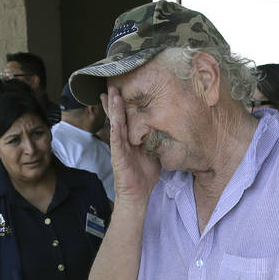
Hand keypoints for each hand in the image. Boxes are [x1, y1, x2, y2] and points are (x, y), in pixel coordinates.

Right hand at [101, 85, 160, 204]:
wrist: (137, 195)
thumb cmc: (144, 176)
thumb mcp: (153, 153)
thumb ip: (155, 140)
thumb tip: (167, 129)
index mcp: (129, 139)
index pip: (125, 117)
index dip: (123, 103)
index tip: (122, 88)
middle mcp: (122, 141)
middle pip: (117, 116)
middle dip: (114, 100)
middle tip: (112, 83)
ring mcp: (118, 148)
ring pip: (115, 124)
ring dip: (112, 109)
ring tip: (111, 94)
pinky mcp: (117, 156)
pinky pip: (116, 140)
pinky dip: (115, 129)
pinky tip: (115, 119)